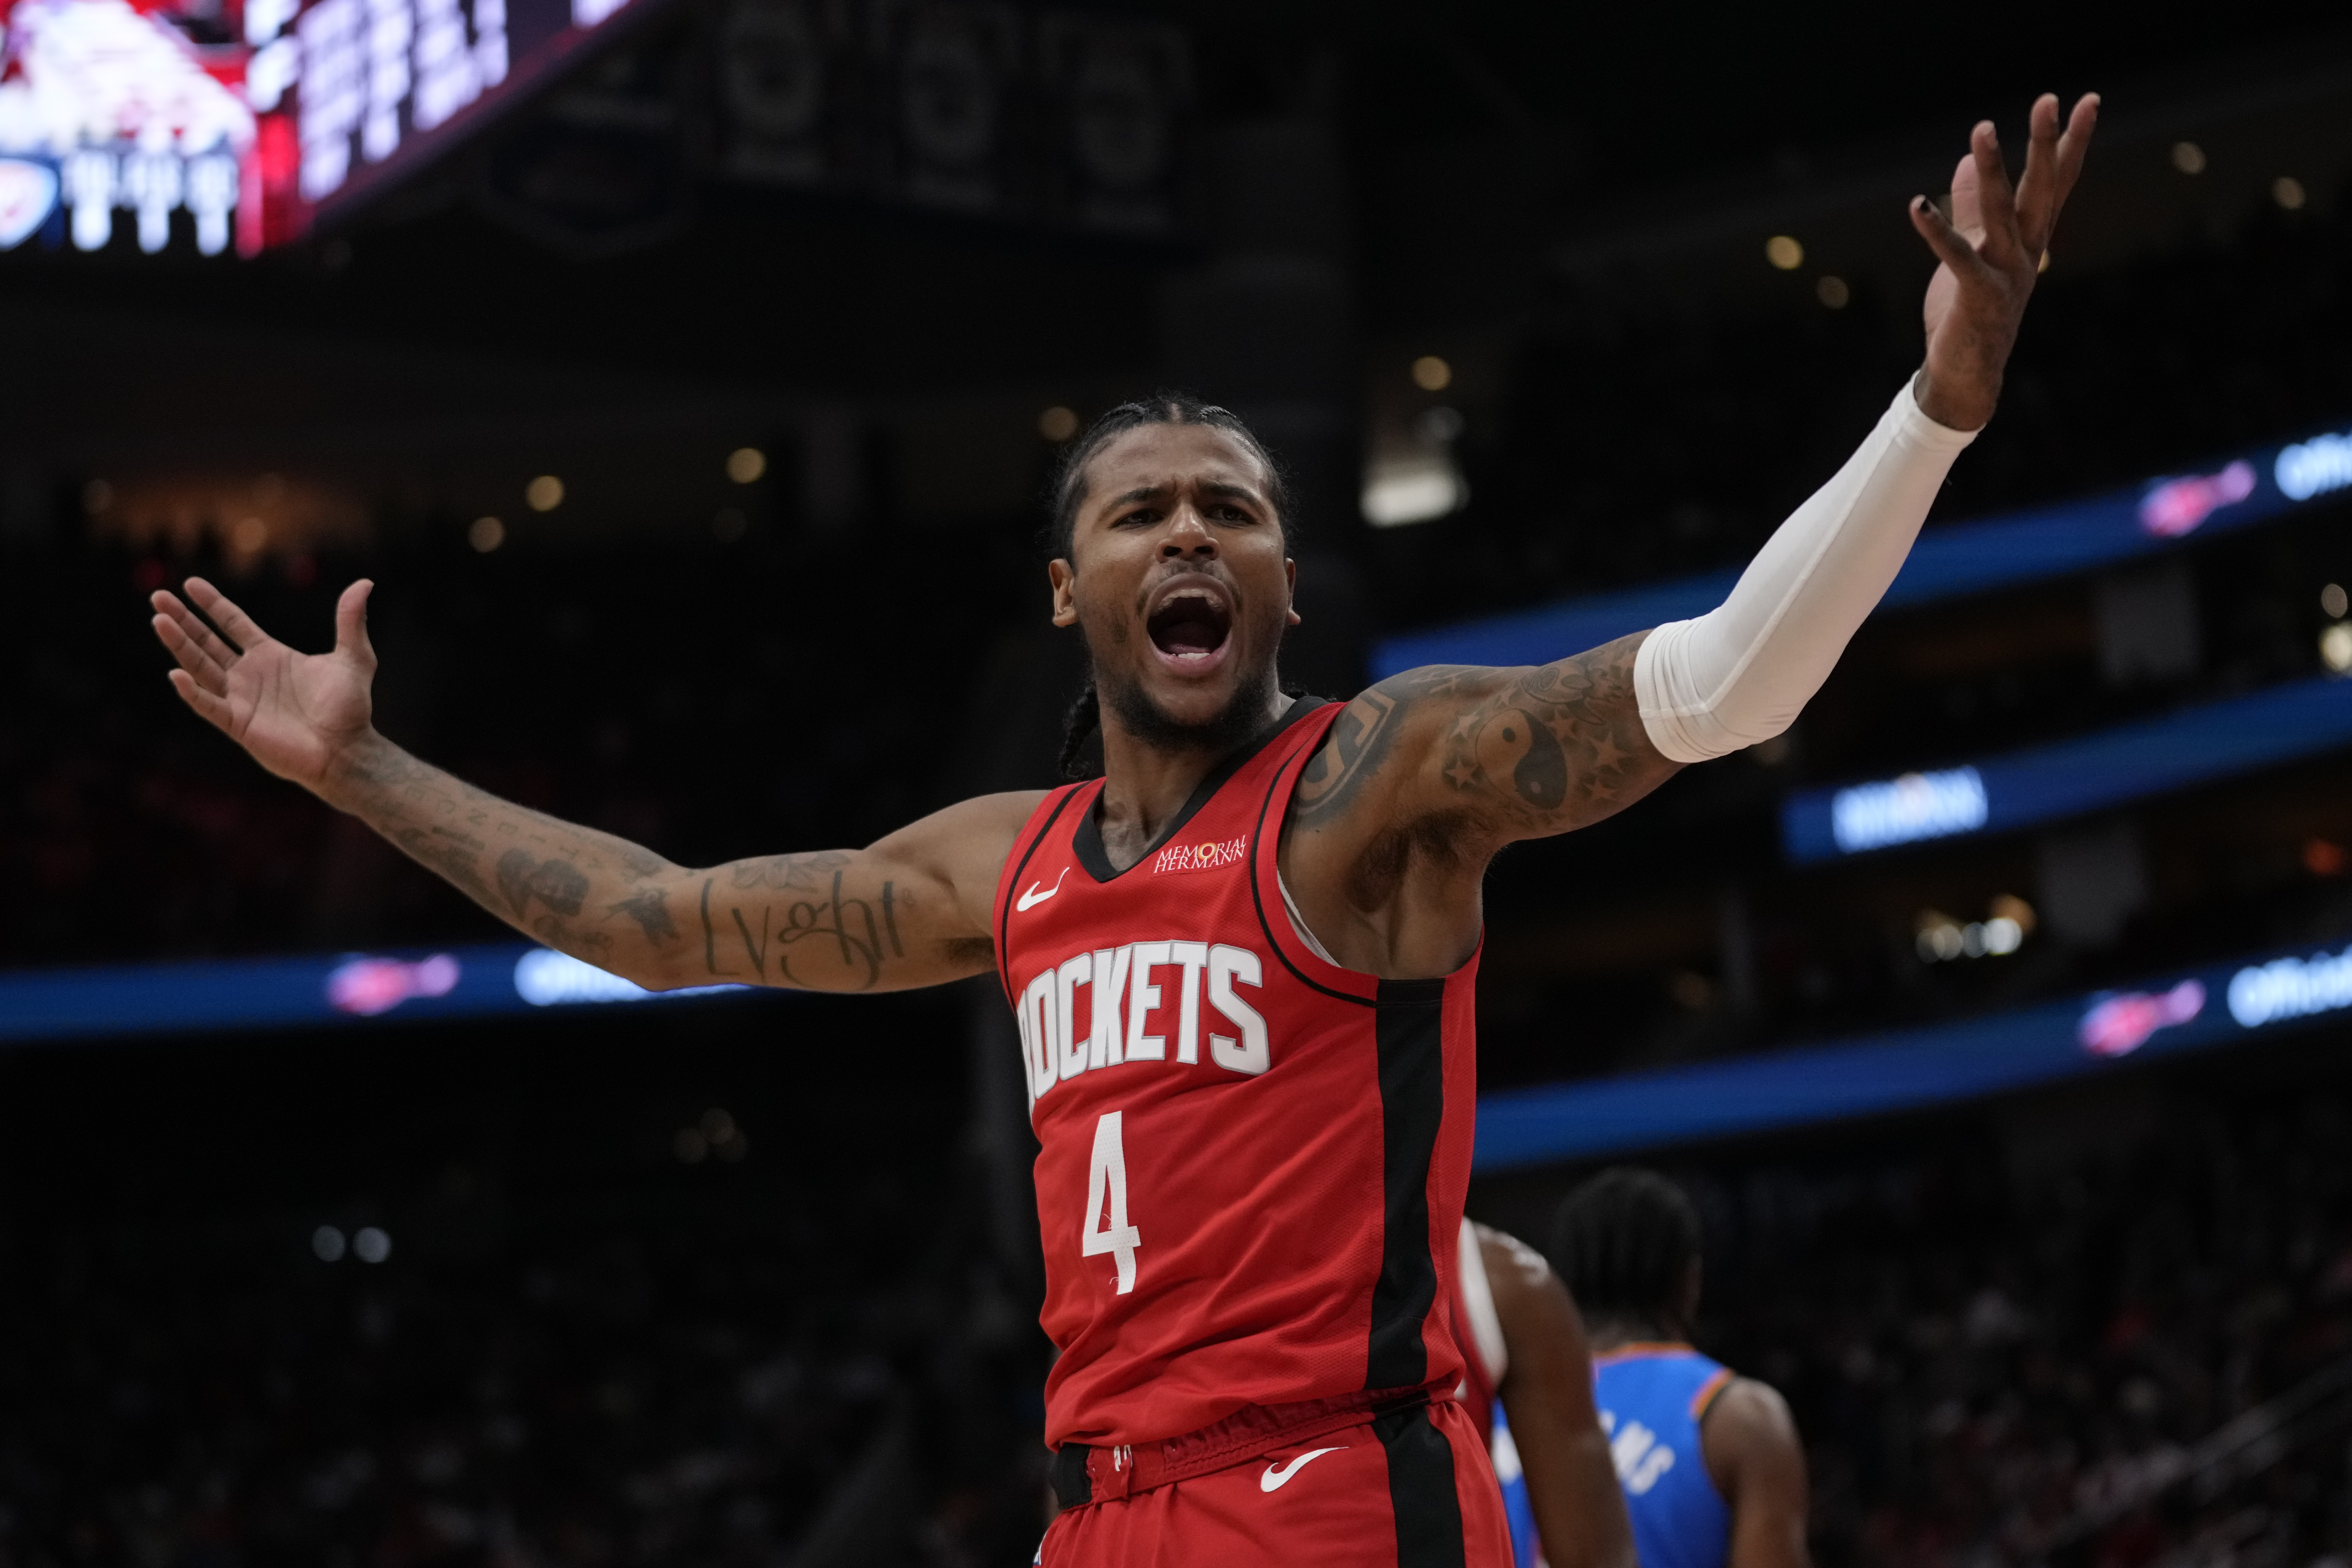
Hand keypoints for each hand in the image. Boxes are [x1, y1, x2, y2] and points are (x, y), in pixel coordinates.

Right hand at [151, 577, 380, 790]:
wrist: (348, 749)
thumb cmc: (351, 708)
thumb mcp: (354, 657)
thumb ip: (351, 621)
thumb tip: (365, 583)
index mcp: (270, 655)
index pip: (232, 623)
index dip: (212, 604)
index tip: (190, 583)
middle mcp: (249, 674)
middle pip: (206, 641)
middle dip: (183, 619)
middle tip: (158, 597)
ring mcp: (240, 698)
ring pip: (199, 667)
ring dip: (179, 645)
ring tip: (159, 620)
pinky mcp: (238, 723)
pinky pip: (208, 705)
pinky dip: (191, 691)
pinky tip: (175, 674)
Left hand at [1909, 92, 2097, 430]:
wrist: (1966, 374)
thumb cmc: (1970, 312)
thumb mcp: (1975, 251)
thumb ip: (1971, 208)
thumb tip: (1965, 162)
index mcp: (2030, 240)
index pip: (2056, 183)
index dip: (2071, 142)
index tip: (2088, 100)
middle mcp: (2026, 253)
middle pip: (2040, 190)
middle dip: (2046, 144)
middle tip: (2048, 99)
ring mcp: (2006, 274)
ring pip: (2001, 213)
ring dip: (1991, 171)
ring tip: (1981, 129)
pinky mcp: (1977, 295)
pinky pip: (1957, 256)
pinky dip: (1936, 230)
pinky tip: (1917, 205)